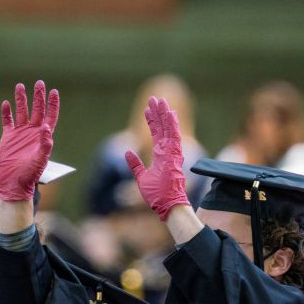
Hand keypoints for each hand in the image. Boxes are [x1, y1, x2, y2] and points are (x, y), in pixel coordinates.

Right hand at [0, 80, 58, 201]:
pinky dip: (6, 112)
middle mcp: (32, 132)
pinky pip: (7, 121)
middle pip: (37, 110)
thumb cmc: (30, 174)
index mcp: (43, 137)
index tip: (53, 91)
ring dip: (21, 99)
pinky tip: (6, 103)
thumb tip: (46, 127)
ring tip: (20, 86)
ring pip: (21, 112)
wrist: (14, 183)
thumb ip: (44, 144)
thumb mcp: (40, 160)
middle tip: (39, 83)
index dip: (52, 104)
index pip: (50, 116)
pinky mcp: (8, 137)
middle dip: (38, 96)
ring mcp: (20, 134)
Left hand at [125, 96, 190, 220]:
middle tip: (154, 99)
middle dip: (157, 113)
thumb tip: (127, 152)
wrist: (167, 205)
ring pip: (169, 129)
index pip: (156, 134)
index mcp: (161, 155)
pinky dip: (172, 125)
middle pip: (163, 128)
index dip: (152, 121)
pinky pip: (174, 137)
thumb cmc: (157, 195)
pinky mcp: (175, 156)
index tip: (147, 110)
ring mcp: (172, 153)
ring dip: (164, 114)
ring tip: (160, 100)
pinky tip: (170, 113)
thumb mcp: (141, 177)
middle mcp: (168, 152)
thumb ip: (135, 164)